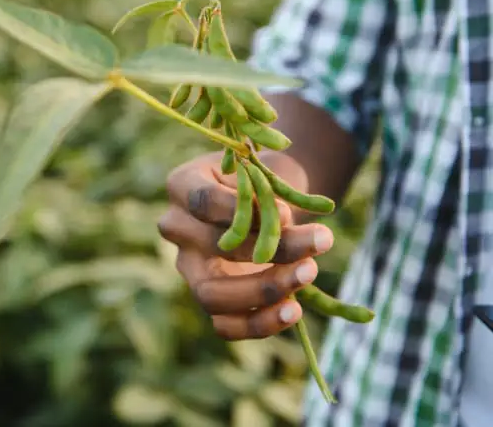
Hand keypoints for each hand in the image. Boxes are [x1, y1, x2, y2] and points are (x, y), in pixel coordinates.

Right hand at [158, 151, 334, 339]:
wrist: (262, 201)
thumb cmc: (260, 180)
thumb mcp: (262, 175)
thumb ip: (266, 196)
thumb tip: (279, 222)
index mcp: (181, 187)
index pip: (204, 202)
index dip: (245, 210)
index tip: (288, 213)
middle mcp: (176, 229)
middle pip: (215, 247)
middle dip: (274, 248)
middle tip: (323, 239)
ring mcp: (188, 267)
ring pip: (212, 295)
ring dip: (265, 289)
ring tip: (309, 272)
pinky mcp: (207, 298)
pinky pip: (224, 325)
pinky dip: (261, 323)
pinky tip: (294, 309)